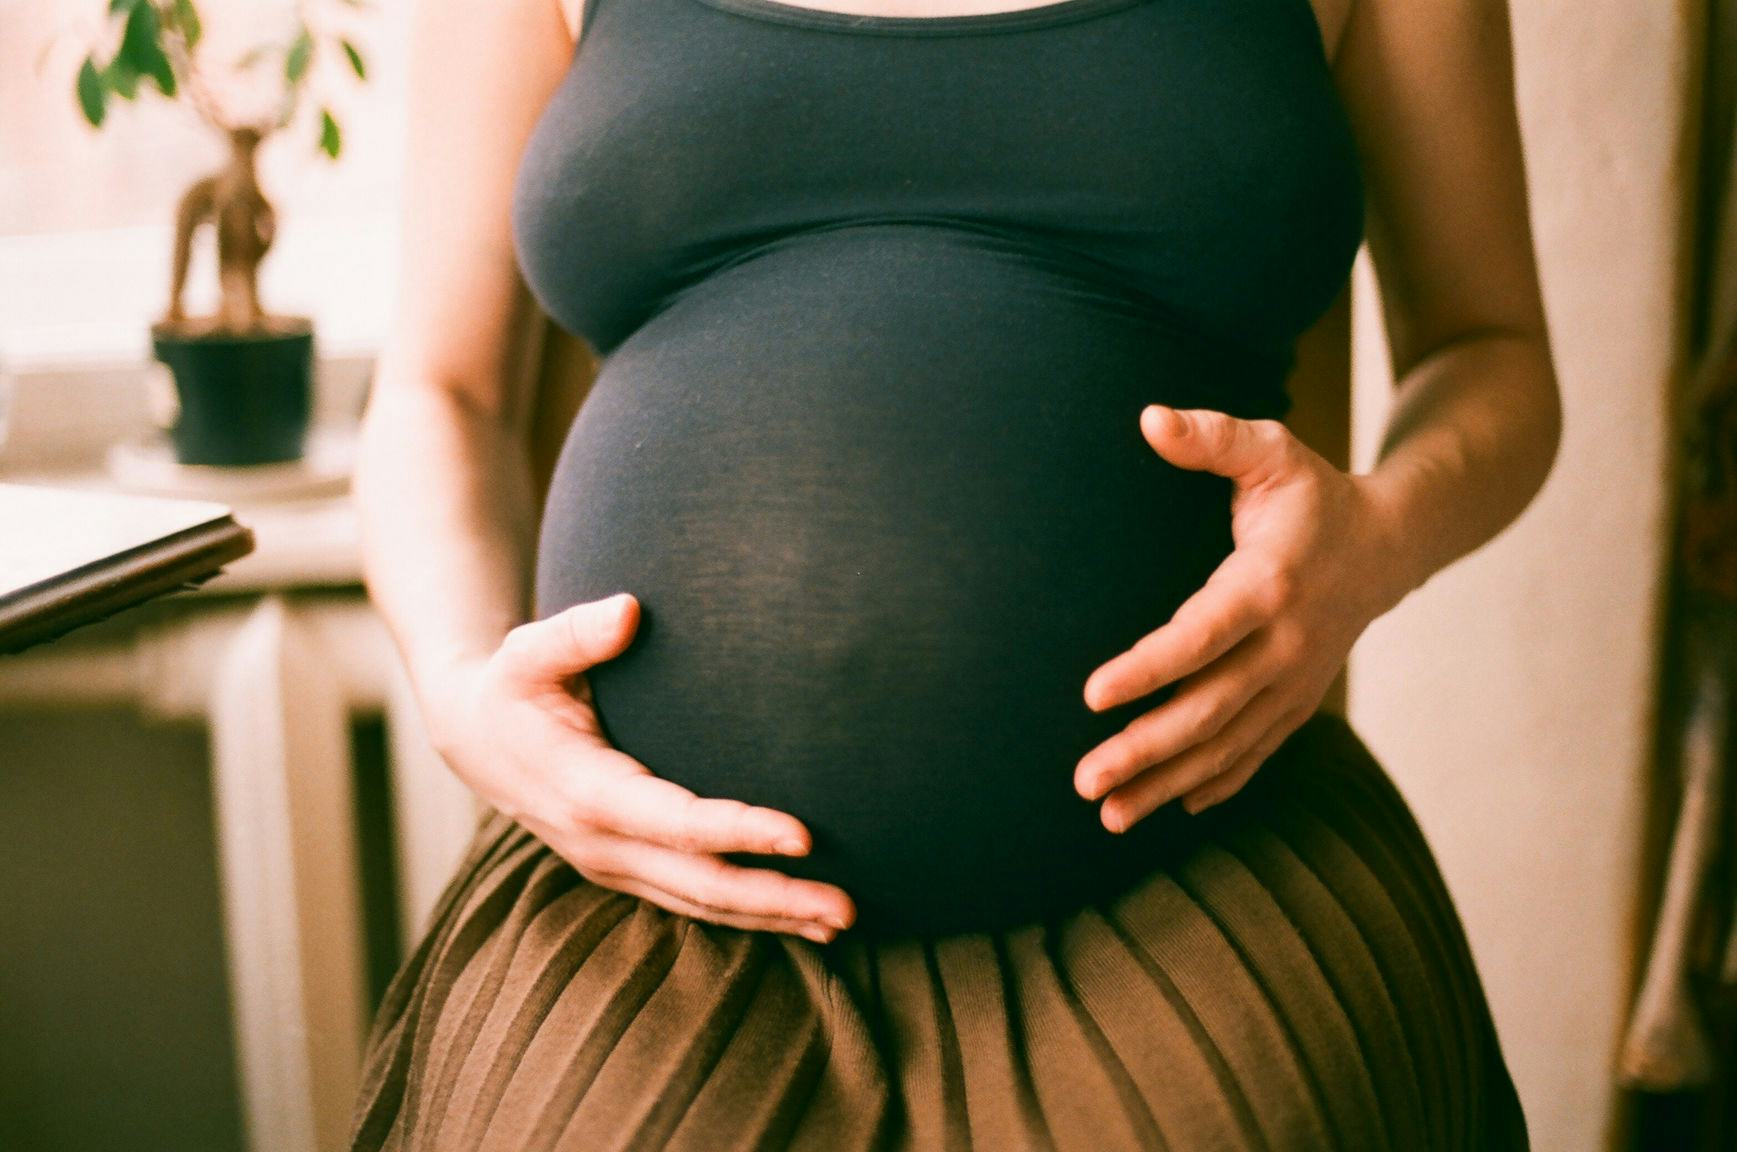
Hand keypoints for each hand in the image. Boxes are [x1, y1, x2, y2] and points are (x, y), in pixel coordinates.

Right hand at [424, 592, 856, 941]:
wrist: (475, 737)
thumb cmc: (513, 685)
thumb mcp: (527, 651)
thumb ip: (575, 632)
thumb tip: (629, 610)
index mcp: (586, 792)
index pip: (676, 823)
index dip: (739, 831)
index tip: (804, 834)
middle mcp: (602, 844)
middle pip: (701, 884)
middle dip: (775, 896)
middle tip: (847, 905)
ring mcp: (614, 865)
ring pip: (702, 906)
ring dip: (773, 916)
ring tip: (842, 921)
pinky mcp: (627, 870)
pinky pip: (693, 903)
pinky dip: (748, 915)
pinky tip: (803, 920)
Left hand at [1072, 404, 1411, 828]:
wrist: (1389, 545)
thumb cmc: (1311, 494)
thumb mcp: (1270, 451)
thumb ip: (1211, 436)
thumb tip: (1149, 418)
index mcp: (1269, 584)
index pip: (1201, 635)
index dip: (1149, 668)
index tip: (1093, 695)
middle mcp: (1287, 644)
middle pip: (1210, 709)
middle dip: (1146, 750)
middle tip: (1085, 780)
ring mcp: (1296, 681)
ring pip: (1228, 745)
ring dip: (1168, 782)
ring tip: (1108, 813)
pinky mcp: (1300, 701)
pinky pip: (1256, 752)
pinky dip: (1217, 783)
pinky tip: (1173, 807)